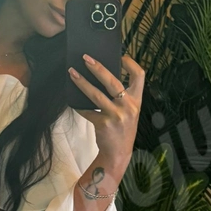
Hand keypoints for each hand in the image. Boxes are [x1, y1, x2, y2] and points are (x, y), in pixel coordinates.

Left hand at [68, 54, 144, 171]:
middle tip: (85, 58)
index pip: (139, 76)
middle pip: (112, 81)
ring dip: (82, 82)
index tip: (120, 56)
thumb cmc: (122, 129)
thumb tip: (102, 75)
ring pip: (96, 95)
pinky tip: (72, 101)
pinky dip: (78, 106)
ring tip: (72, 73)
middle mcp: (128, 106)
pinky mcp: (103, 124)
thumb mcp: (129, 111)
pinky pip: (87, 111)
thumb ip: (122, 96)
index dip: (130, 63)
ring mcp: (116, 116)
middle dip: (98, 68)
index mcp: (136, 100)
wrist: (118, 153)